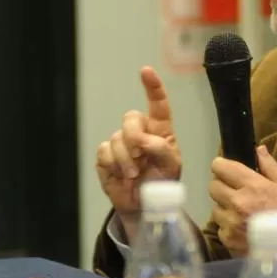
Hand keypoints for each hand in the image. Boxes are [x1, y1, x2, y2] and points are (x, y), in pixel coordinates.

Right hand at [96, 66, 181, 213]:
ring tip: (134, 175)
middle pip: (130, 118)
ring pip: (117, 138)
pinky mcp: (105, 156)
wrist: (144, 206)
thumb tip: (142, 139)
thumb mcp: (172, 167)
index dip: (153, 87)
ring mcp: (121, 142)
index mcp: (160, 131)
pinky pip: (104, 152)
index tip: (146, 71)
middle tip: (140, 157)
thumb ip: (162, 149)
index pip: (158, 105)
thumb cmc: (162, 183)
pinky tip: (120, 175)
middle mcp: (140, 132)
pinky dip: (113, 165)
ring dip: (125, 160)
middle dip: (134, 137)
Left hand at [209, 146, 276, 254]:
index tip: (228, 170)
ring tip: (240, 212)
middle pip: (213, 186)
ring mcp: (230, 223)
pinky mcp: (228, 240)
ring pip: (215, 208)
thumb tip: (258, 149)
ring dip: (224, 207)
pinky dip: (228, 227)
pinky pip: (220, 228)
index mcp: (252, 185)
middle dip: (222, 186)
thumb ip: (270, 166)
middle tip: (235, 191)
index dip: (222, 166)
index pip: (220, 167)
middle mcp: (237, 202)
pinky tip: (242, 228)